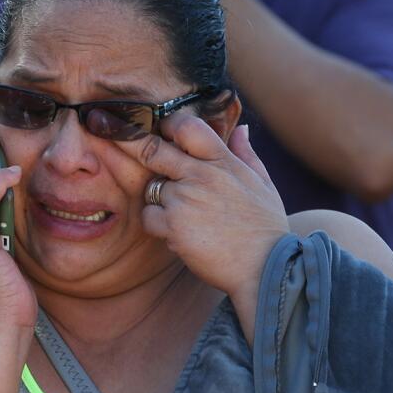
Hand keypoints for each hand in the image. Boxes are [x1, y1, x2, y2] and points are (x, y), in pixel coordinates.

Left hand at [114, 115, 288, 301]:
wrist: (265, 267)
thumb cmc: (266, 227)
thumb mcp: (264, 183)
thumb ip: (247, 154)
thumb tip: (242, 129)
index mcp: (222, 161)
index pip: (187, 126)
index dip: (170, 126)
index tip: (165, 134)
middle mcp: (200, 175)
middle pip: (152, 149)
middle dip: (134, 147)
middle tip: (125, 149)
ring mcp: (184, 200)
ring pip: (150, 189)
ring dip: (158, 199)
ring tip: (182, 214)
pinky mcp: (173, 226)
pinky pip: (149, 217)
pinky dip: (158, 225)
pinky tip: (179, 234)